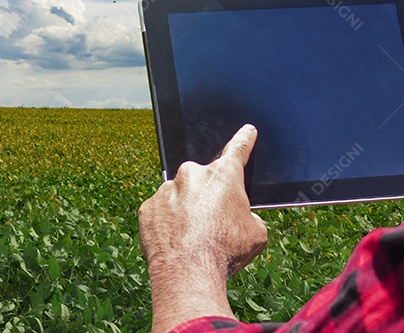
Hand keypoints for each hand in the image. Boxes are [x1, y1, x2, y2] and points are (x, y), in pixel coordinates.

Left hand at [138, 125, 267, 332]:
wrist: (187, 272)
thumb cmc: (225, 251)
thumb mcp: (255, 233)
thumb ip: (247, 216)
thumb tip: (239, 218)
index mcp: (223, 176)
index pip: (237, 150)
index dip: (244, 140)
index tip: (247, 130)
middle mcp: (192, 175)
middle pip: (204, 181)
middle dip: (209, 198)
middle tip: (213, 225)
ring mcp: (166, 189)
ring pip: (180, 196)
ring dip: (186, 211)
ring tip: (193, 239)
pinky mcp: (148, 207)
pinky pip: (160, 212)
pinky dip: (168, 224)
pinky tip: (176, 242)